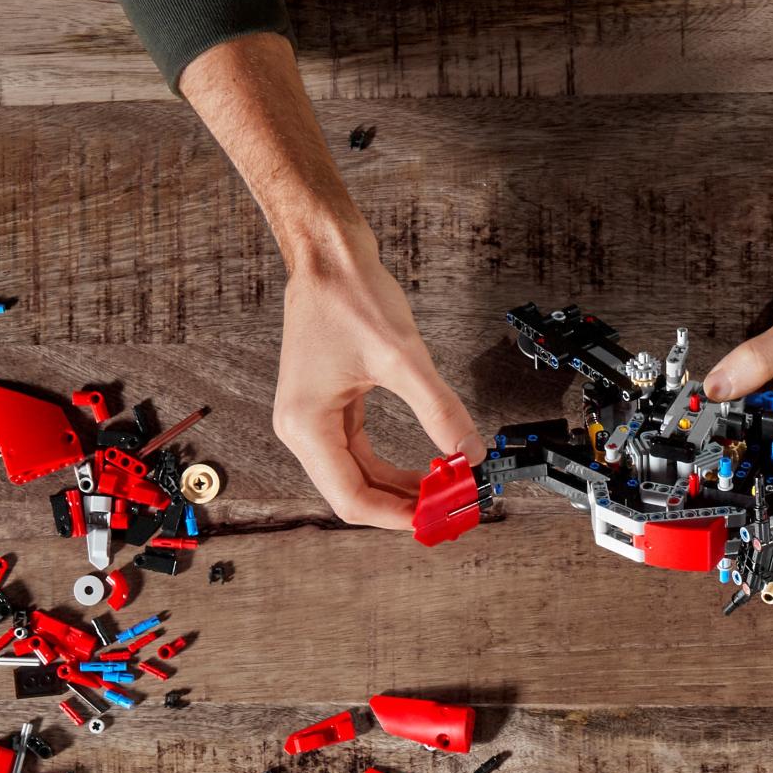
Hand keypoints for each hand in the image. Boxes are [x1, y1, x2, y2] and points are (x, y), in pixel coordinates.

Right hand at [271, 223, 485, 527]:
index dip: (398, 515)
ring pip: (360, 477)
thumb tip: (469, 451)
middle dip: (403, 505)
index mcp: (306, 425)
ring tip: (445, 489)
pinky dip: (393, 467)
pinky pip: (362, 455)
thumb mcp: (403, 357)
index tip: (439, 515)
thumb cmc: (350, 296)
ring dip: (400, 488)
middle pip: (354, 494)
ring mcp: (313, 422)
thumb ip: (439, 410)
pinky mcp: (329, 410)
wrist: (328, 258)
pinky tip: (426, 468)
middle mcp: (302, 430)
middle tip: (451, 507)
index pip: (352, 498)